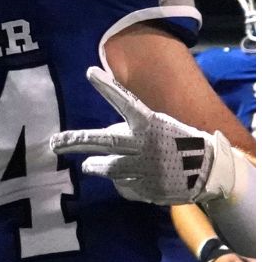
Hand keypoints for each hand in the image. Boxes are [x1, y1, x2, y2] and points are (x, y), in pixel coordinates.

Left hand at [49, 66, 244, 205]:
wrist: (208, 172)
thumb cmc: (181, 143)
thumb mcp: (160, 127)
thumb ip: (133, 131)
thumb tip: (105, 143)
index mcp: (149, 124)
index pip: (125, 101)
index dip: (107, 87)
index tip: (89, 72)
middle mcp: (143, 144)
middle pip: (104, 141)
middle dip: (75, 141)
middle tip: (53, 143)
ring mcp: (143, 168)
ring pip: (107, 168)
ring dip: (95, 166)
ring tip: (88, 165)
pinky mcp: (144, 189)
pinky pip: (122, 186)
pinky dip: (123, 182)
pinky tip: (133, 178)